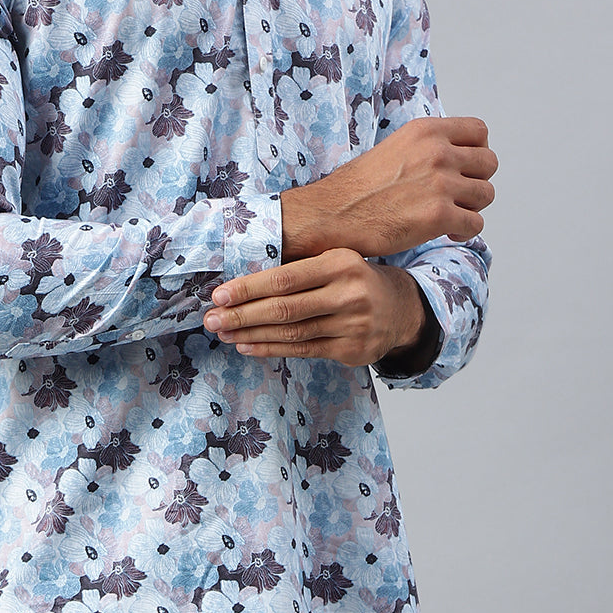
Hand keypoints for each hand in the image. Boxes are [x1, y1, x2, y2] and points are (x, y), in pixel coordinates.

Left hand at [202, 249, 428, 368]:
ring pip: (290, 333)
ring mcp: (353, 324)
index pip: (285, 278)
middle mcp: (349, 293)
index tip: (220, 295)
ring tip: (224, 333)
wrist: (400, 308)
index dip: (249, 289)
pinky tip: (248, 347)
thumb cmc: (354, 279)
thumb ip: (299, 268)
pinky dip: (271, 349)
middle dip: (242, 315)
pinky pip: (303, 350)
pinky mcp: (352, 350)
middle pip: (284, 309)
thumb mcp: (335, 261)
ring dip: (251, 335)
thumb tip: (242, 281)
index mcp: (340, 263)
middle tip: (212, 319)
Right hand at [280, 116, 496, 260]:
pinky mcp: (439, 215)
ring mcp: (440, 183)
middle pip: (489, 163)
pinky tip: (444, 231)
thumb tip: (458, 157)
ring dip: (471, 207)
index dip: (477, 152)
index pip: (479, 131)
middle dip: (477, 181)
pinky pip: (476, 224)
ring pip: (486, 194)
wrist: (332, 214)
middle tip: (457, 195)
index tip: (464, 168)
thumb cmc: (357, 187)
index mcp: (425, 131)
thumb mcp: (395, 148)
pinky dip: (463, 231)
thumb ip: (428, 148)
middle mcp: (437, 152)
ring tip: (448, 214)